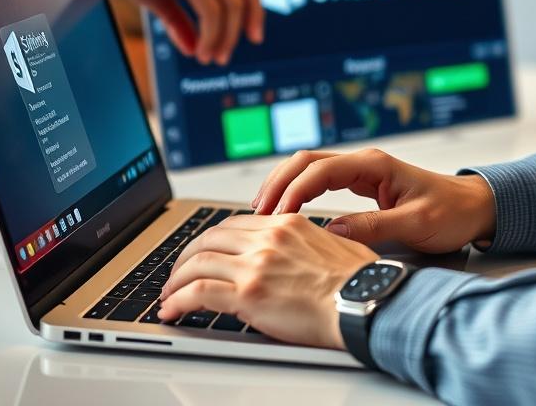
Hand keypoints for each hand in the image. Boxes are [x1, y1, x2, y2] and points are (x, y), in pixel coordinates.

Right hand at [84, 0, 263, 64]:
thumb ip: (181, 21)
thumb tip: (194, 48)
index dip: (255, 10)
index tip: (253, 36)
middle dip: (241, 29)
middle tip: (224, 56)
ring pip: (230, 7)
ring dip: (223, 38)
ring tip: (209, 58)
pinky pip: (212, 12)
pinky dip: (210, 36)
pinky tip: (200, 50)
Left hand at [158, 214, 375, 347]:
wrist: (365, 301)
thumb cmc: (358, 283)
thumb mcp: (329, 248)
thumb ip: (301, 247)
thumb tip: (288, 260)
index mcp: (287, 224)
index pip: (234, 225)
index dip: (211, 241)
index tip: (203, 255)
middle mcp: (268, 238)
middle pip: (209, 239)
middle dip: (186, 258)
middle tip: (177, 275)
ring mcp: (256, 264)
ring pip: (197, 263)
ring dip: (176, 281)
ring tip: (169, 297)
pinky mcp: (248, 293)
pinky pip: (199, 292)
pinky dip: (178, 301)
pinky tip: (172, 311)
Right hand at [252, 148, 496, 252]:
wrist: (475, 207)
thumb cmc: (452, 212)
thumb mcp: (416, 224)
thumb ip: (374, 227)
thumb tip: (331, 232)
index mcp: (375, 165)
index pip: (321, 170)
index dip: (294, 191)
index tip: (278, 215)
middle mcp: (364, 163)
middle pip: (306, 161)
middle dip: (278, 183)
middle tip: (258, 213)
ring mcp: (362, 171)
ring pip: (309, 169)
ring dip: (284, 185)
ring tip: (262, 212)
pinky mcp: (362, 184)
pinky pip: (320, 181)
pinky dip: (298, 192)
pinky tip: (287, 210)